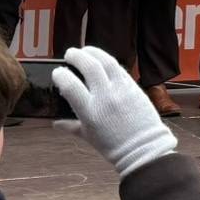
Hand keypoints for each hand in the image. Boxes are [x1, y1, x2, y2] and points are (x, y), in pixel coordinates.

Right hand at [52, 47, 178, 176]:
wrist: (143, 149)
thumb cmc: (113, 146)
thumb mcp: (88, 137)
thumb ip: (71, 127)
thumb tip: (55, 123)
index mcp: (90, 112)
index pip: (70, 85)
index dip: (60, 75)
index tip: (57, 72)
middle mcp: (105, 98)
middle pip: (89, 66)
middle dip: (76, 56)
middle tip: (70, 54)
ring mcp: (122, 90)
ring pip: (107, 62)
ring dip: (94, 52)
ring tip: (86, 50)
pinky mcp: (134, 87)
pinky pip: (120, 69)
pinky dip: (109, 62)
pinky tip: (103, 61)